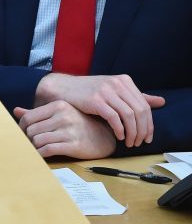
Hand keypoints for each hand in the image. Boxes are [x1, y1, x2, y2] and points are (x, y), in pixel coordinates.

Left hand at [14, 101, 117, 158]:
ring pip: (37, 140)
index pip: (28, 118)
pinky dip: (41, 154)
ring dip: (34, 147)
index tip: (24, 134)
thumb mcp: (60, 114)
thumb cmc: (78, 124)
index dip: (21, 128)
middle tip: (31, 143)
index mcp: (58, 106)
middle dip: (28, 139)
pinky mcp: (74, 145)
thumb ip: (38, 113)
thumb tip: (16, 111)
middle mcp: (63, 116)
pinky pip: (47, 150)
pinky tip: (43, 154)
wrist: (104, 137)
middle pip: (31, 130)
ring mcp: (69, 131)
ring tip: (38, 148)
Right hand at [35, 73, 162, 147]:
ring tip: (129, 142)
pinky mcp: (95, 100)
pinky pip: (114, 118)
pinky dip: (119, 130)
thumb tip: (161, 102)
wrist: (62, 88)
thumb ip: (136, 96)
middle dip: (143, 130)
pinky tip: (119, 136)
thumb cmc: (88, 91)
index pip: (145, 105)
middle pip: (140, 111)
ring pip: (129, 116)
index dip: (149, 124)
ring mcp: (106, 91)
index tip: (148, 137)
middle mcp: (117, 83)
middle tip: (139, 142)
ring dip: (132, 133)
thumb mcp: (114, 91)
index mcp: (124, 80)